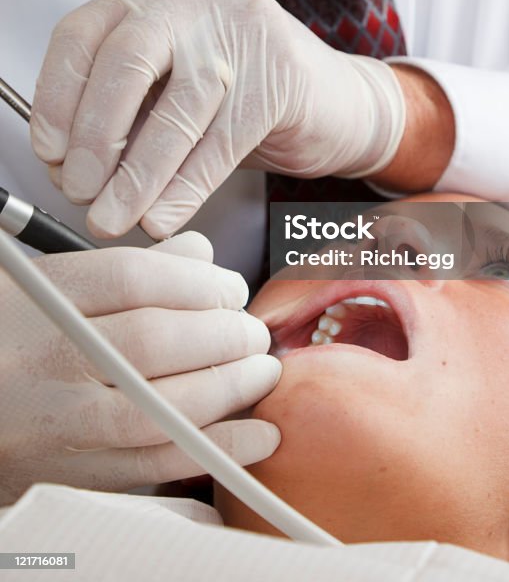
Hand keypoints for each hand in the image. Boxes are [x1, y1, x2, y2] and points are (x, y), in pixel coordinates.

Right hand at [0, 232, 280, 504]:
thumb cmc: (11, 333)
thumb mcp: (47, 282)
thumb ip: (125, 266)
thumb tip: (202, 256)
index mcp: (42, 300)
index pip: (134, 279)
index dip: (199, 282)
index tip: (231, 288)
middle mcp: (44, 360)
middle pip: (153, 341)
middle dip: (223, 335)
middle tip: (253, 332)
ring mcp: (54, 422)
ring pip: (156, 408)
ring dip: (227, 390)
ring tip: (262, 372)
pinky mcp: (67, 473)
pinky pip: (149, 468)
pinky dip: (213, 451)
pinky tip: (257, 437)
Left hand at [31, 0, 404, 237]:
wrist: (339, 102)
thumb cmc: (246, 98)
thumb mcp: (174, 92)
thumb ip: (126, 115)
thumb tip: (68, 167)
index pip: (86, 32)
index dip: (57, 95)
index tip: (49, 152)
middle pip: (127, 59)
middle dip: (96, 135)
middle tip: (80, 190)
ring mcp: (245, 29)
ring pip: (179, 106)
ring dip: (139, 174)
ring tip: (116, 217)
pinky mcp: (283, 73)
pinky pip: (224, 138)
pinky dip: (187, 186)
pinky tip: (165, 216)